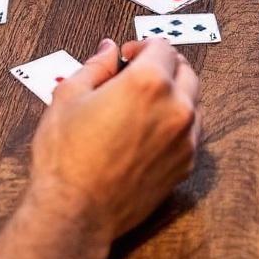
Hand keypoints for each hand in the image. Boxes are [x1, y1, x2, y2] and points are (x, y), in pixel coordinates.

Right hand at [25, 37, 199, 252]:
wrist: (76, 212)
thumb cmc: (66, 155)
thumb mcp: (68, 97)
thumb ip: (95, 66)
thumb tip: (109, 49)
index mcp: (149, 82)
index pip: (163, 47)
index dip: (142, 45)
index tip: (126, 56)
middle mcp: (176, 108)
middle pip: (185, 71)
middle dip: (163, 66)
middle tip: (137, 74)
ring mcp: (185, 139)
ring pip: (192, 102)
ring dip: (173, 95)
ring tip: (142, 105)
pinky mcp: (186, 165)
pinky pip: (190, 133)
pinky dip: (175, 125)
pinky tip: (148, 132)